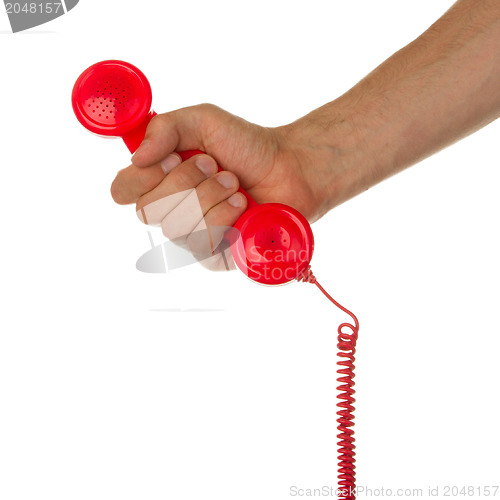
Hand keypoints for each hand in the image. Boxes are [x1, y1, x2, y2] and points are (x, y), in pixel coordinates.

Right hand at [110, 104, 336, 268]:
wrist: (289, 168)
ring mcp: (191, 236)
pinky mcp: (215, 256)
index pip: (122, 191)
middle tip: (215, 167)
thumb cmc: (247, 145)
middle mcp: (171, 210)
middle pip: (148, 212)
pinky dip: (225, 217)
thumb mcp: (203, 120)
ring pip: (177, 228)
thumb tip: (137, 158)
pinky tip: (242, 206)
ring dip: (210, 197)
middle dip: (186, 182)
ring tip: (234, 184)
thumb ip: (165, 128)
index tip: (172, 158)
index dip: (142, 177)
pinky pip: (203, 245)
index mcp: (160, 180)